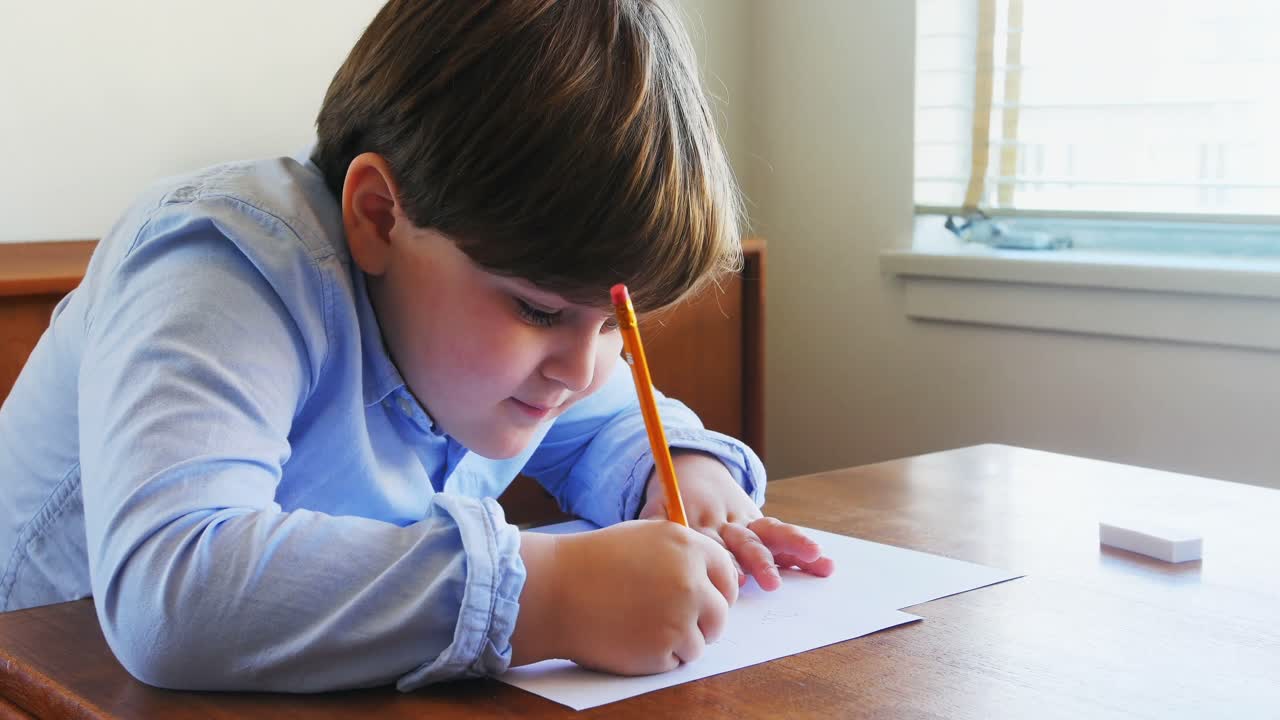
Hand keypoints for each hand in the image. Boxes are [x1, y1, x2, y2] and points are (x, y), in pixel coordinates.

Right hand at [511, 519, 737, 674]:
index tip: (708, 602)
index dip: (719, 592)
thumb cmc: (592, 562)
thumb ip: (682, 554)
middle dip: (703, 623)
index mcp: (688, 548)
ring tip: (640, 627)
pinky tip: (629, 638)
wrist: (555, 590)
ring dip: (677, 642)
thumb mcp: (644, 537)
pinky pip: (675, 661)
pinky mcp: (662, 650)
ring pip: (699, 643)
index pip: (727, 575)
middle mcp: (690, 582)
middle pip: (720, 615)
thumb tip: (711, 580)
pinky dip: (657, 657)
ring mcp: (679, 618)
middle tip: (675, 623)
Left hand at [639, 452, 834, 590]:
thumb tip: (644, 549)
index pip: (711, 541)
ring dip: (793, 546)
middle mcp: (726, 521)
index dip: (722, 558)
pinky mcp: (759, 522)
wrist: (692, 467)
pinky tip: (825, 564)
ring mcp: (746, 521)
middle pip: (743, 541)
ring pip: (770, 533)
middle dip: (758, 560)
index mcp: (698, 518)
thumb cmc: (669, 501)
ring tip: (816, 557)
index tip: (736, 578)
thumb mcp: (656, 509)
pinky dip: (802, 549)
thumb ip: (655, 527)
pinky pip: (783, 534)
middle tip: (770, 580)